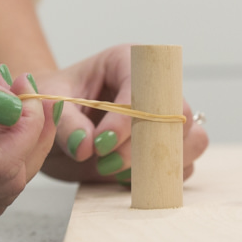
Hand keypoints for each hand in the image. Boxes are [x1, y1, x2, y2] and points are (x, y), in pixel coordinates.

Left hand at [34, 45, 209, 183]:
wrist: (50, 125)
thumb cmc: (52, 103)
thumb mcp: (49, 104)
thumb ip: (66, 123)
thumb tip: (86, 146)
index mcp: (128, 62)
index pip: (145, 86)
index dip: (127, 118)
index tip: (100, 144)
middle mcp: (156, 88)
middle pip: (179, 112)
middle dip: (146, 143)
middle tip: (106, 162)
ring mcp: (166, 119)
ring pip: (193, 139)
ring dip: (161, 161)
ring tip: (117, 171)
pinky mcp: (166, 148)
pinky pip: (184, 165)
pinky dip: (162, 177)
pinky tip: (126, 179)